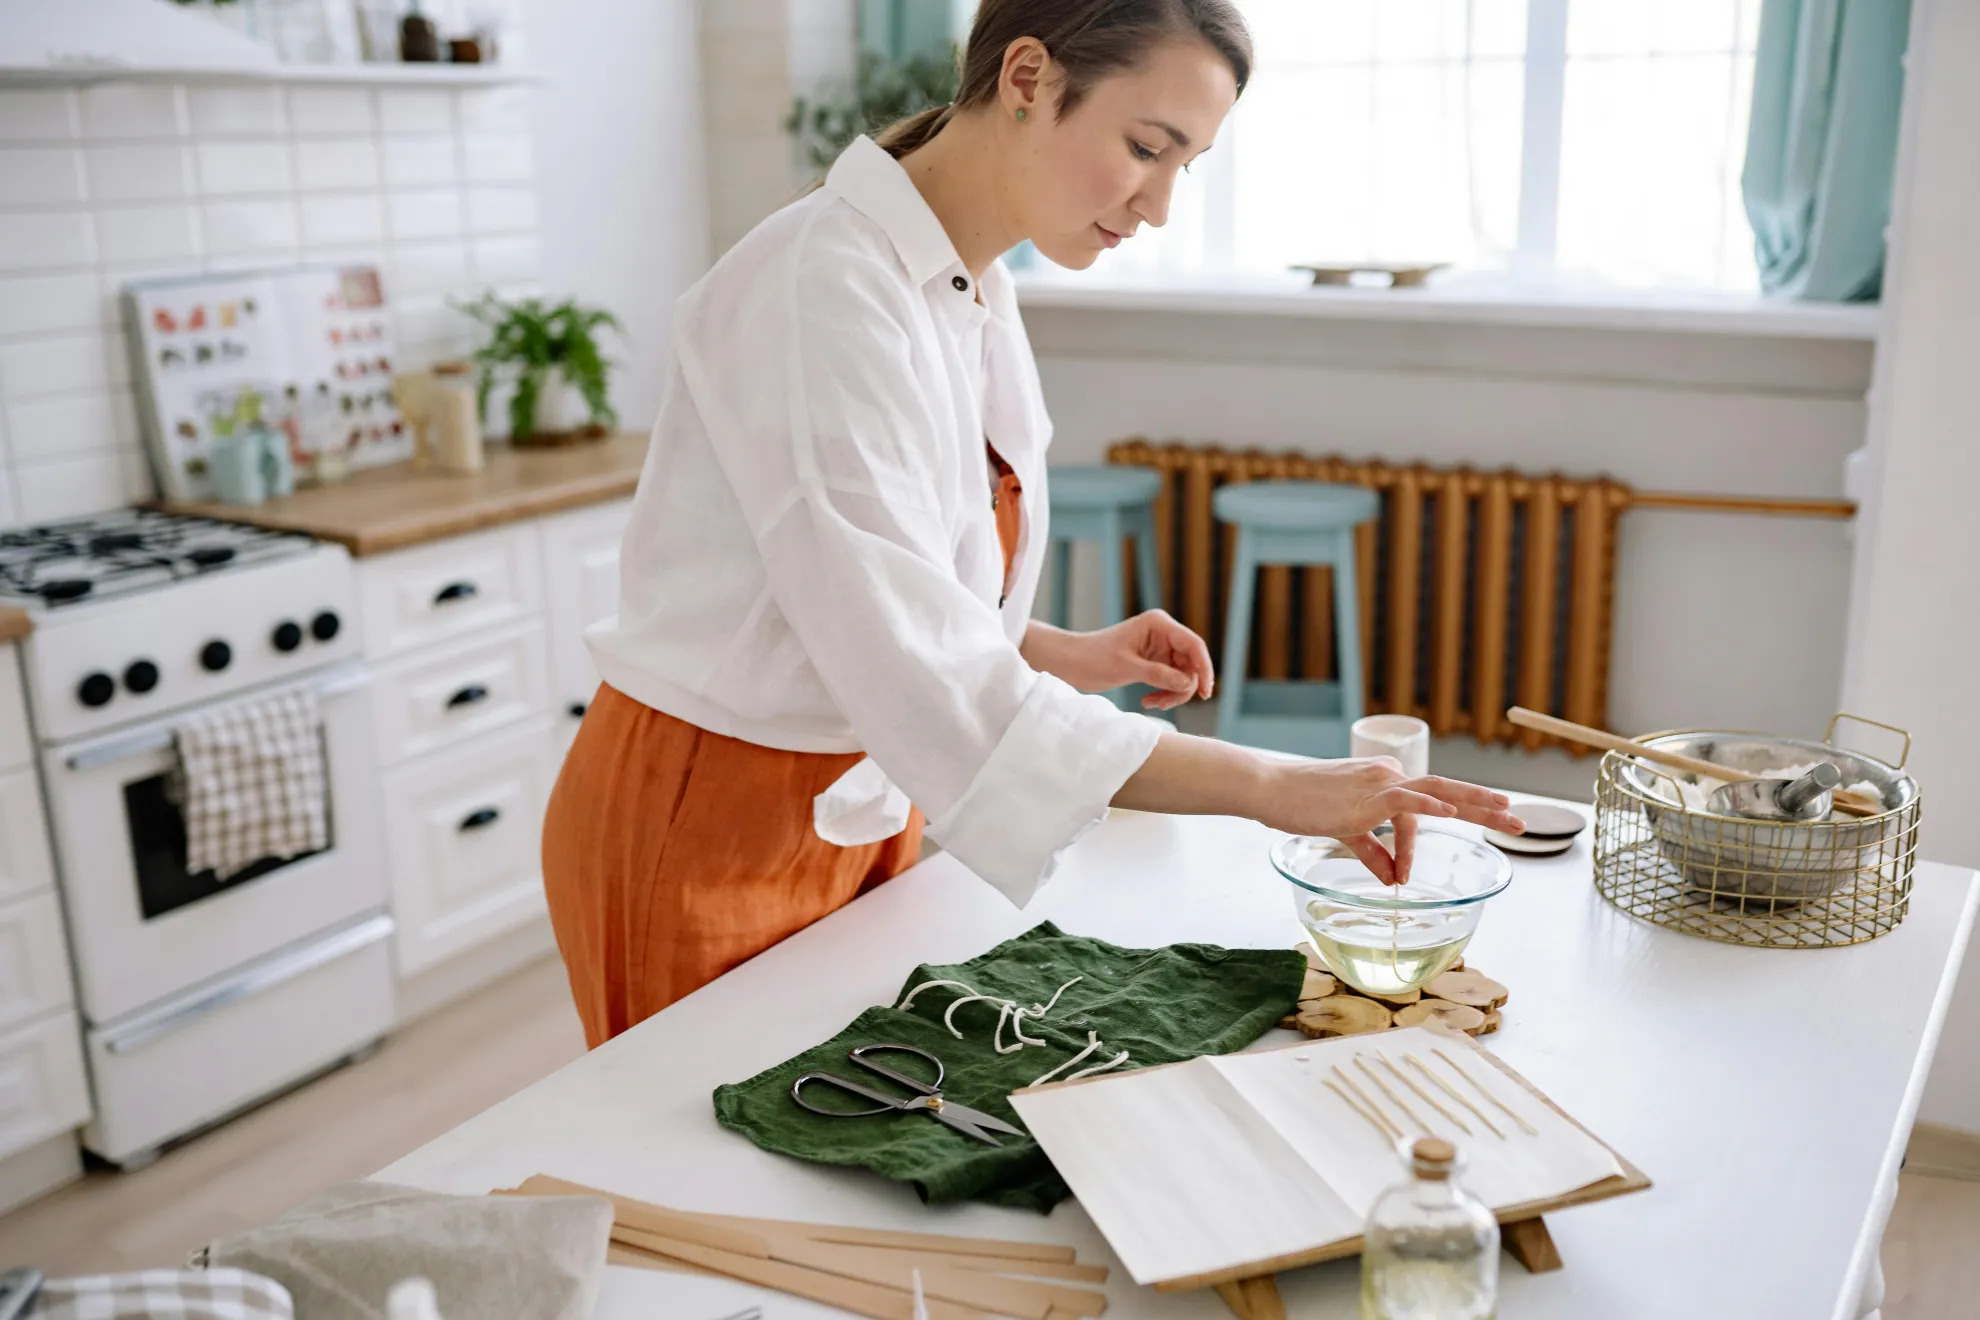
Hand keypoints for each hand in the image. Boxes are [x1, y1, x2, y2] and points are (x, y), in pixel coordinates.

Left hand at [1022, 611, 1213, 709]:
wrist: (1070, 663)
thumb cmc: (1092, 659)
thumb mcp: (1126, 668)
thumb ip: (1159, 675)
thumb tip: (1189, 684)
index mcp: (1158, 624)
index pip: (1193, 644)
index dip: (1204, 668)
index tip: (1207, 692)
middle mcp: (1162, 633)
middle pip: (1191, 663)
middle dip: (1182, 686)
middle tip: (1163, 704)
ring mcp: (1159, 648)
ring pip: (1183, 675)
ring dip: (1172, 693)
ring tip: (1153, 704)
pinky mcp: (1153, 662)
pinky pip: (1171, 680)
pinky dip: (1164, 693)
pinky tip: (1148, 701)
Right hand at [1259, 756, 1525, 885]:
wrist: (1271, 789)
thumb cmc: (1301, 805)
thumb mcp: (1344, 830)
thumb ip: (1373, 853)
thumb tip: (1393, 879)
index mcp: (1386, 781)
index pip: (1422, 809)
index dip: (1425, 839)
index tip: (1417, 866)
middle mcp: (1389, 777)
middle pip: (1448, 792)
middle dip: (1487, 807)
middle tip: (1520, 821)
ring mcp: (1379, 785)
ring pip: (1438, 792)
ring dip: (1476, 805)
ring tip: (1506, 814)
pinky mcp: (1366, 796)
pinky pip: (1405, 801)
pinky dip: (1431, 807)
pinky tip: (1454, 815)